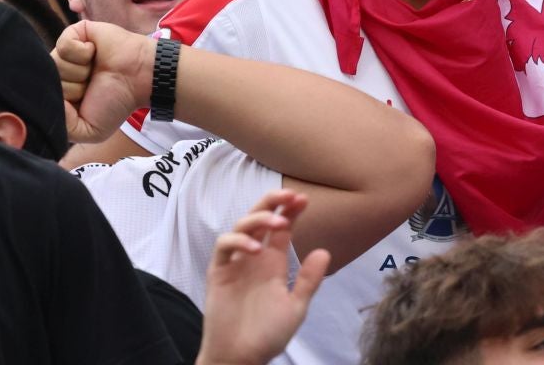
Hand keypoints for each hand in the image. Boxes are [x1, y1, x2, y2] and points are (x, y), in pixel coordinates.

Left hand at [54, 20, 155, 143]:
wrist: (139, 78)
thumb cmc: (116, 102)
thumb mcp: (88, 130)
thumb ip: (63, 126)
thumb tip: (46, 103)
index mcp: (60, 92)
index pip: (43, 98)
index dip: (64, 104)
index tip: (85, 103)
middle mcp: (60, 71)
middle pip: (47, 80)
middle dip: (73, 89)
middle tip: (93, 85)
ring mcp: (66, 52)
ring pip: (54, 63)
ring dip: (80, 72)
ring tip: (96, 69)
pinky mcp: (76, 33)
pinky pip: (64, 45)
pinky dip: (81, 53)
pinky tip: (94, 53)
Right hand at [196, 190, 330, 364]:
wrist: (242, 357)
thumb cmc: (267, 334)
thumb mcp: (295, 306)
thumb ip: (308, 280)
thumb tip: (324, 251)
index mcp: (273, 262)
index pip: (281, 228)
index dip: (290, 210)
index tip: (303, 199)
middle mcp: (254, 257)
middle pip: (260, 217)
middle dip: (273, 202)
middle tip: (289, 195)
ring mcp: (235, 262)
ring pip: (241, 225)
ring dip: (259, 218)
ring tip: (278, 222)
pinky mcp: (218, 271)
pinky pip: (223, 246)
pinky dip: (238, 240)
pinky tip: (255, 248)